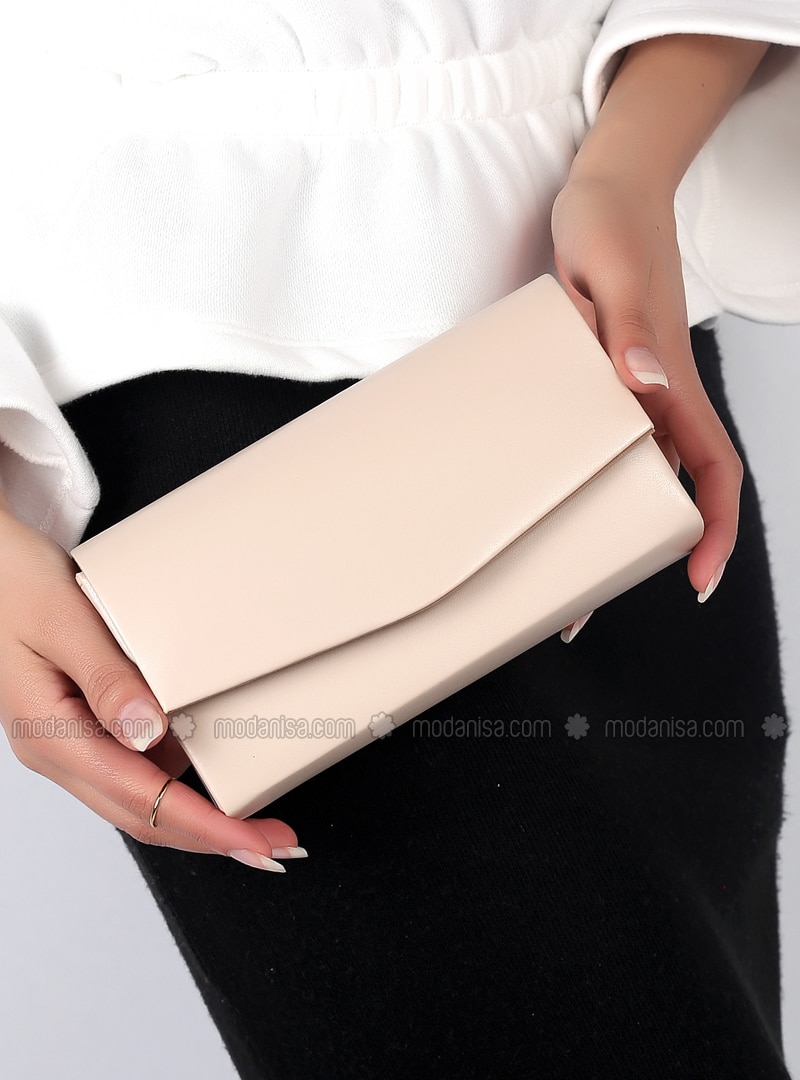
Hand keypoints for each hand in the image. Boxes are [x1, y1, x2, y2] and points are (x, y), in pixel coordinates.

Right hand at [0, 497, 303, 869]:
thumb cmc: (13, 583)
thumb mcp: (62, 622)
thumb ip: (107, 680)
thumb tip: (148, 733)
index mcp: (52, 735)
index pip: (140, 800)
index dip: (204, 827)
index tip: (252, 841)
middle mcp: (61, 749)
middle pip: (144, 815)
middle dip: (214, 835)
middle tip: (277, 844)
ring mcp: (72, 739)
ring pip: (141, 796)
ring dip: (200, 813)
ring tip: (258, 815)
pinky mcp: (85, 723)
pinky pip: (137, 763)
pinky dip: (180, 776)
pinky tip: (217, 767)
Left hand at [551, 172, 739, 601]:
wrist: (606, 183)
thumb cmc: (610, 221)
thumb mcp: (610, 271)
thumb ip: (625, 329)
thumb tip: (645, 384)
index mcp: (671, 380)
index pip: (714, 465)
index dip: (716, 525)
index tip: (696, 579)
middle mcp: (657, 393)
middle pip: (668, 486)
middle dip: (640, 548)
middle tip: (584, 605)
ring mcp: (629, 386)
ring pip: (631, 468)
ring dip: (603, 519)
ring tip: (553, 570)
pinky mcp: (599, 373)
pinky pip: (599, 436)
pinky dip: (579, 473)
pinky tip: (540, 493)